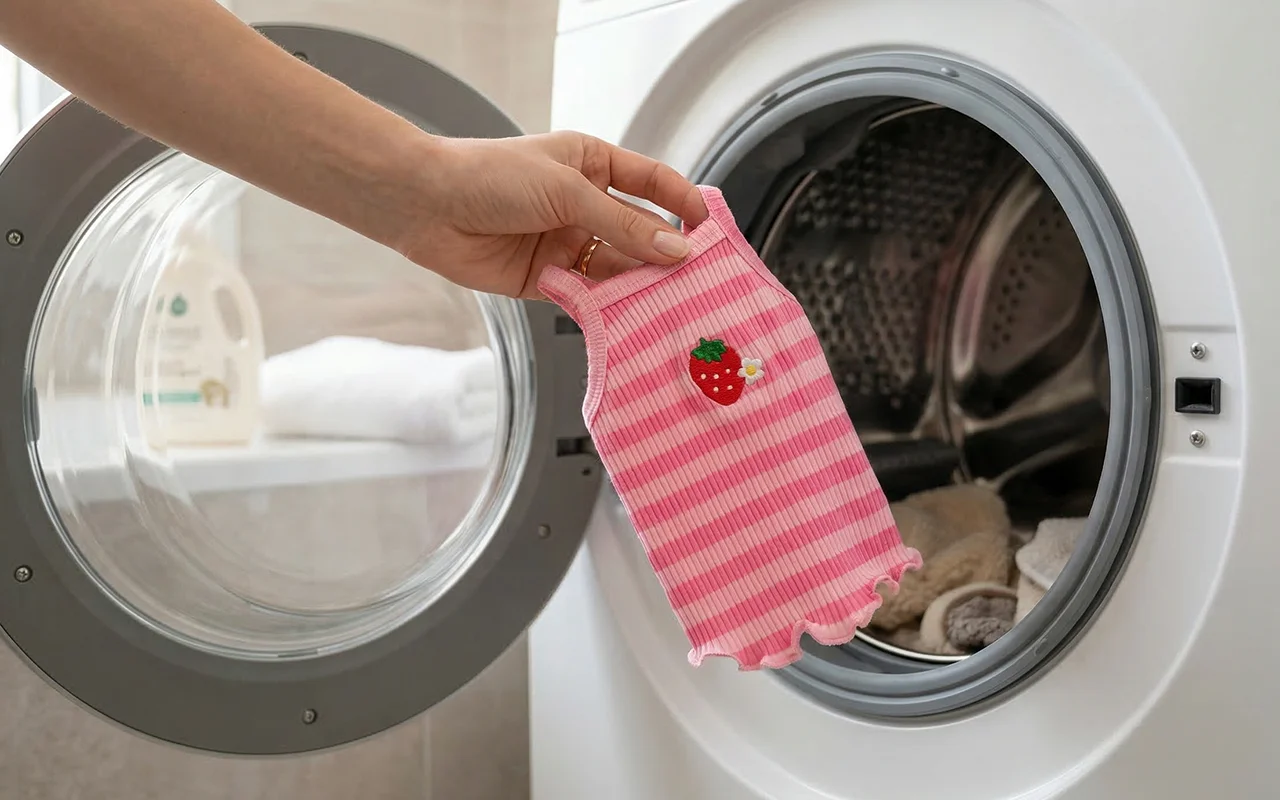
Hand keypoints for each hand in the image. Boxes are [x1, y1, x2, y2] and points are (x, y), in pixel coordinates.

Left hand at [398, 132, 709, 298]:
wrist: (426, 206)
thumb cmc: (490, 176)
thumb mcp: (567, 192)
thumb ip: (623, 224)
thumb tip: (676, 249)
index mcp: (593, 164)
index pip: (653, 182)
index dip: (683, 203)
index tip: (711, 228)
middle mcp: (585, 204)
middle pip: (640, 232)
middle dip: (667, 254)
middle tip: (699, 279)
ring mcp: (568, 242)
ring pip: (619, 267)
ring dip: (641, 284)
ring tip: (670, 303)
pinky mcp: (549, 279)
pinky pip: (590, 295)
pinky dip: (609, 307)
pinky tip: (630, 317)